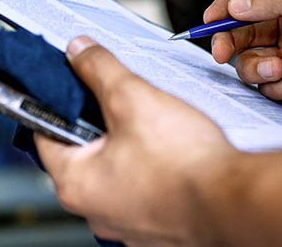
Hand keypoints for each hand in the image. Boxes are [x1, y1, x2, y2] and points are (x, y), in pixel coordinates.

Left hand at [34, 36, 236, 245]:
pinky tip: (170, 154)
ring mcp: (126, 224)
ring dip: (129, 149)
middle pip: (83, 153)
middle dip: (101, 124)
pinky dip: (152, 172)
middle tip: (122, 102)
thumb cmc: (185, 162)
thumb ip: (99, 69)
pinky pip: (143, 190)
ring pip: (116, 172)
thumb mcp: (132, 97)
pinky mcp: (155, 228)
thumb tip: (79, 52)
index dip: (58, 103)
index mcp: (75, 184)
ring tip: (153, 128)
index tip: (70, 86)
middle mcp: (95, 212)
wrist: (234, 201)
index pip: (46, 134)